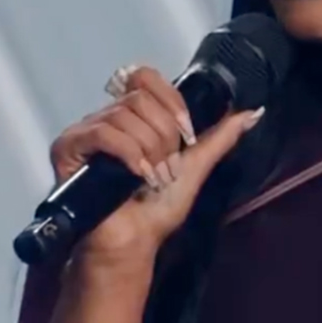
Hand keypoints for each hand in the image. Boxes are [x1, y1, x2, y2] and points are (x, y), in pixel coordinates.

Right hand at [50, 66, 262, 267]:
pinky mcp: (67, 148)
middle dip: (163, 135)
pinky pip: (102, 132)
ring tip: (150, 179)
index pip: (146, 79)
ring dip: (148, 151)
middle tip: (165, 168)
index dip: (171, 102)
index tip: (186, 135)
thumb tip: (254, 112)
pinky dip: (127, 153)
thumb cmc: (155, 211)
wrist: (132, 243)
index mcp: (132, 118)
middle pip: (139, 98)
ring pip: (123, 115)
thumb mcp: (194, 168)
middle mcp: (105, 119)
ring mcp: (84, 132)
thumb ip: (219, 138)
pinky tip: (136, 175)